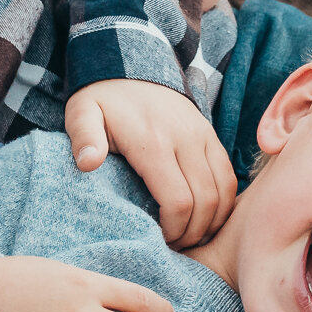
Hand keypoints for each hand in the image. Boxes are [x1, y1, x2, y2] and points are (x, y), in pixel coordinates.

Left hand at [64, 79, 237, 248]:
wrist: (130, 65)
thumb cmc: (102, 99)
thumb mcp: (82, 113)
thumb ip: (83, 138)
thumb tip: (87, 163)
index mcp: (154, 142)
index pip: (179, 201)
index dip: (174, 230)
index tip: (160, 241)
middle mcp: (186, 139)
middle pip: (207, 202)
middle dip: (194, 233)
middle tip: (175, 246)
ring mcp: (203, 136)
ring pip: (225, 192)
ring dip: (212, 221)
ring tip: (190, 236)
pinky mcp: (211, 136)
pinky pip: (229, 177)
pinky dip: (223, 203)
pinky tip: (204, 217)